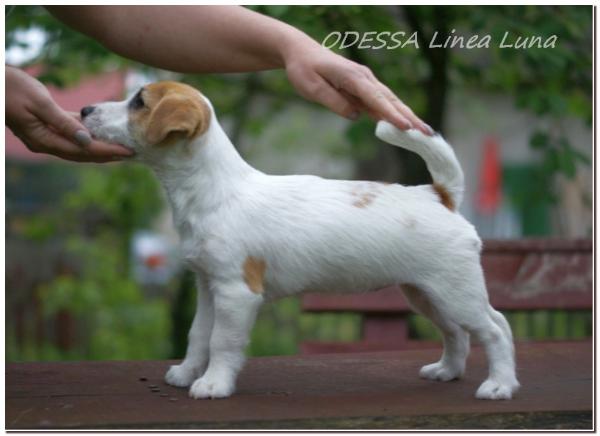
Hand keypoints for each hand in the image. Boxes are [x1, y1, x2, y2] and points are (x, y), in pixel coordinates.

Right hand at [5, 66, 133, 161]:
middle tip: (131, 154)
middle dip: (108, 154)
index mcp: (44, 140)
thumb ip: (64, 123)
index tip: (127, 152)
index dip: (107, 152)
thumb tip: (86, 140)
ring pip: (79, 145)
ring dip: (100, 146)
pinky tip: (101, 132)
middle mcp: (45, 142)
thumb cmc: (11, 88)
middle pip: (83, 153)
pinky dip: (87, 133)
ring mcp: (45, 135)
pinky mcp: (45, 125)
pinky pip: (71, 134)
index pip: (83, 150)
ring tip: (121, 146)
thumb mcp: (40, 103)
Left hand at [283, 41, 432, 134]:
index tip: (407, 128)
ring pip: (390, 102)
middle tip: (428, 134)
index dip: (393, 115)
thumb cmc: (304, 69)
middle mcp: (365, 78)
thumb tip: (356, 115)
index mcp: (353, 77)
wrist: (301, 52)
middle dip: (411, 118)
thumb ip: (334, 102)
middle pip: (392, 101)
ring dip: (408, 117)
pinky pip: (381, 104)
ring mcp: (366, 83)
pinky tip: (405, 127)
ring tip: (424, 133)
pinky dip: (394, 115)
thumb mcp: (312, 88)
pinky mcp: (363, 88)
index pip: (377, 99)